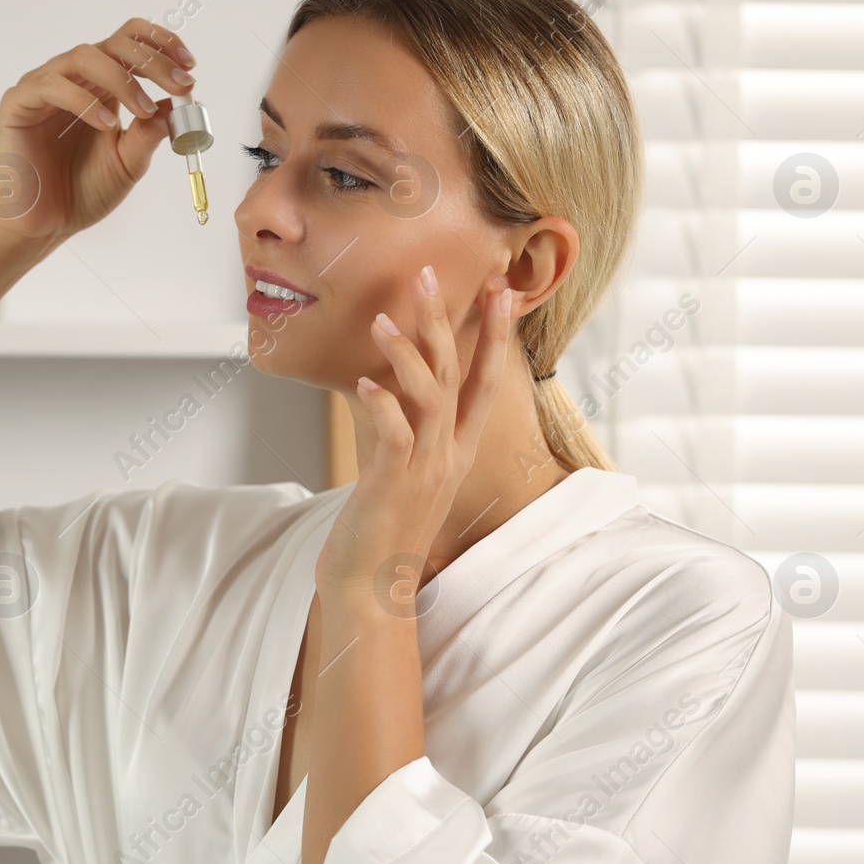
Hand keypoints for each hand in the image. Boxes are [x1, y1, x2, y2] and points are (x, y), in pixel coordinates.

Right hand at [0, 18, 196, 243]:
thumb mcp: (130, 161)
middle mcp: (74, 78)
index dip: (161, 44)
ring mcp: (44, 86)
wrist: (45, 225)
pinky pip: (52, 86)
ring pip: (84, 56)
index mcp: (101, 85)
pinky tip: (107, 125)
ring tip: (142, 111)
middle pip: (114, 43)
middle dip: (152, 61)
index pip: (130, 42)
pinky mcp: (18, 103)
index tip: (190, 65)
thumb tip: (188, 102)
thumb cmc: (82, 191)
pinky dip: (85, 102)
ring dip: (122, 80)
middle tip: (179, 84)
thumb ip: (152, 132)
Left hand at [317, 266, 513, 597]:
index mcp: (457, 449)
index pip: (484, 381)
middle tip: (430, 275)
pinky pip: (395, 437)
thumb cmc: (380, 526)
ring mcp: (425, 470)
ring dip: (408, 355)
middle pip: (458, 375)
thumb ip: (402, 427)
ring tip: (383, 320)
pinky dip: (383, 407)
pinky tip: (364, 384)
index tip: (500, 290)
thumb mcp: (400, 468)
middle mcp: (449, 455)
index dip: (494, 335)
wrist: (371, 588)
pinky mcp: (394, 486)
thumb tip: (384, 384)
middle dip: (448, 322)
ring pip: (430, 399)